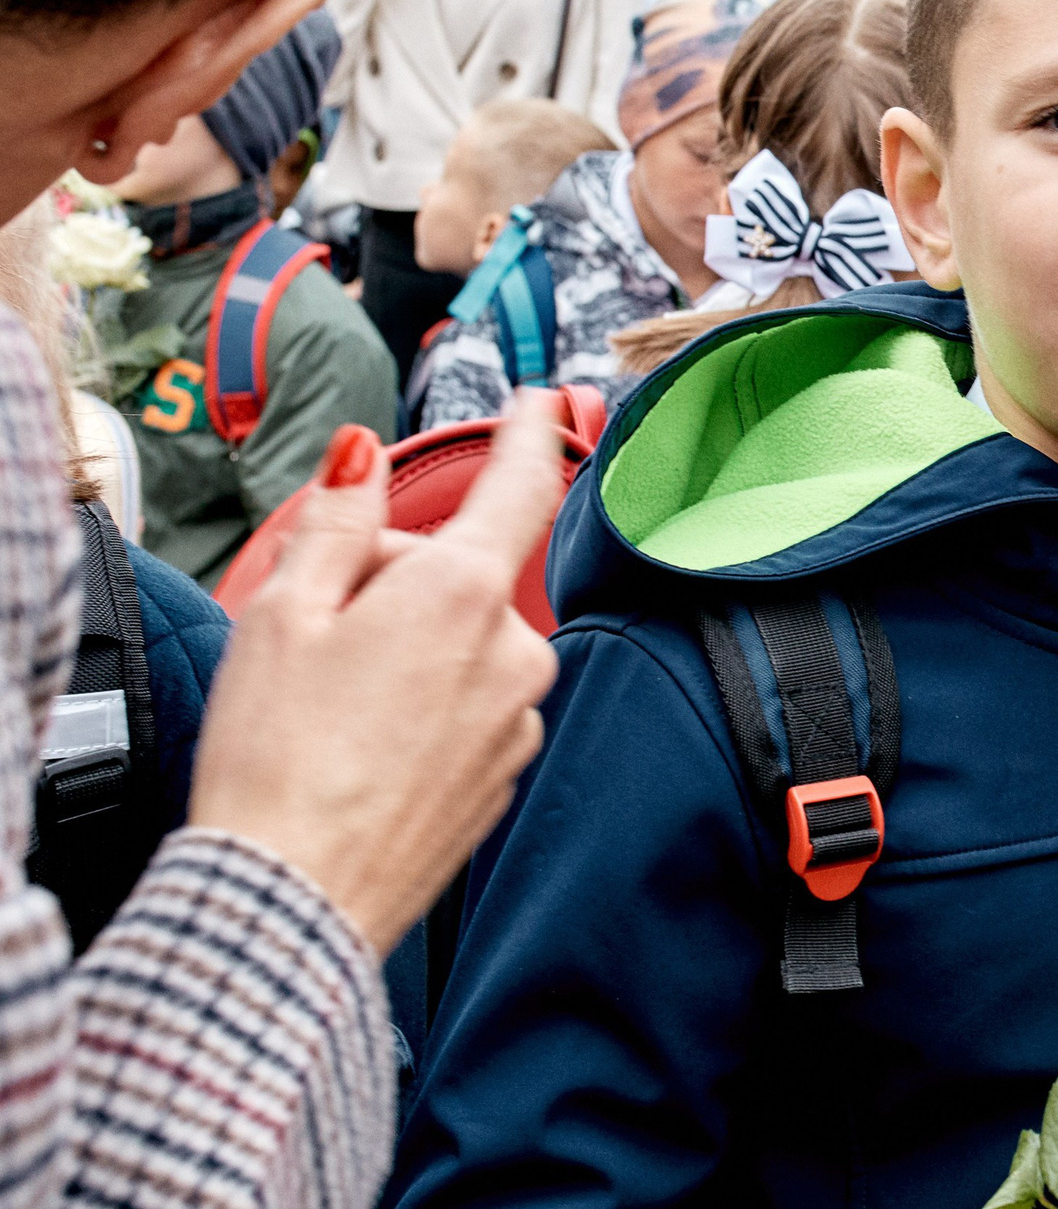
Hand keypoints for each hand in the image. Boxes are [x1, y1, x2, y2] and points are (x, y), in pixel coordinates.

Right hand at [187, 395, 565, 953]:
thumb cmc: (277, 754)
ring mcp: (517, 716)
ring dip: (409, 648)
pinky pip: (468, 706)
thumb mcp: (284, 611)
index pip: (518, 486)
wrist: (291, 898)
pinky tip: (362, 748)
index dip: (527, 433)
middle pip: (460, 576)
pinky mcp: (506, 773)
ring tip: (332, 704)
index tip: (538, 401)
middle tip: (316, 631)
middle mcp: (514, 650)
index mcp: (463, 592)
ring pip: (463, 645)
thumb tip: (364, 452)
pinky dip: (423, 707)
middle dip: (395, 581)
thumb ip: (338, 519)